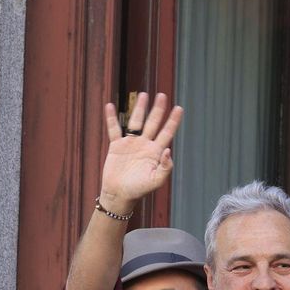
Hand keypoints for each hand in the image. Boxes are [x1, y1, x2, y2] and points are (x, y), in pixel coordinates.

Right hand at [99, 92, 182, 210]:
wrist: (119, 195)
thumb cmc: (138, 190)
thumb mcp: (155, 181)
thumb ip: (165, 167)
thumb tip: (169, 150)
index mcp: (155, 152)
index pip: (166, 133)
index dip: (173, 121)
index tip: (179, 108)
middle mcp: (144, 145)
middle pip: (153, 123)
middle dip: (158, 109)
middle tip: (162, 95)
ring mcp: (131, 144)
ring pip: (136, 122)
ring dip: (139, 108)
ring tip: (143, 95)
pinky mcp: (117, 146)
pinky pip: (114, 129)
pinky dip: (112, 118)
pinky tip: (111, 105)